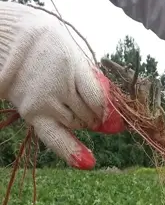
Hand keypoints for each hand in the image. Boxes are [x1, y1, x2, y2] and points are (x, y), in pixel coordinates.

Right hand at [0, 1, 123, 168]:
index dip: (109, 111)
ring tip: (75, 108)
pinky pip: (56, 139)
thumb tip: (112, 112)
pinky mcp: (32, 115)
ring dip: (83, 123)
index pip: (98, 100)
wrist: (7, 41)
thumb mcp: (74, 54)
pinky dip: (72, 151)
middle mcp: (57, 87)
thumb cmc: (49, 47)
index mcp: (71, 66)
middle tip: (90, 106)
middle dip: (95, 115)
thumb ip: (92, 81)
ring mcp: (43, 103)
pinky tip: (87, 163)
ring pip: (77, 125)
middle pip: (89, 114)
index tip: (114, 115)